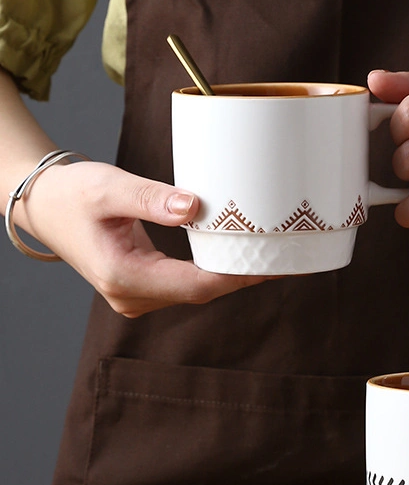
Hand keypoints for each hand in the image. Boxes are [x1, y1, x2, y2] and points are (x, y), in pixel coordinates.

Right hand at [18, 160, 268, 316]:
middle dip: (244, 277)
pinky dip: (215, 271)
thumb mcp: (108, 187)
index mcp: (122, 276)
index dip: (236, 277)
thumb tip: (194, 207)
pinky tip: (241, 256)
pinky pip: (188, 284)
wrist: (44, 207)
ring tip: (273, 256)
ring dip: (233, 275)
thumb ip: (150, 198)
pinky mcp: (144, 288)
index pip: (195, 285)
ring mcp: (137, 297)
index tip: (271, 264)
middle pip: (202, 292)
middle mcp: (131, 296)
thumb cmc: (71, 194)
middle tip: (287, 259)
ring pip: (197, 291)